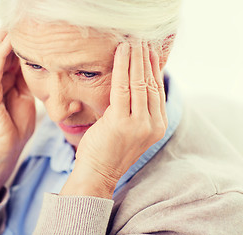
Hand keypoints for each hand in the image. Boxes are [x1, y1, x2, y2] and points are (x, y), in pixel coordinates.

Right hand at [0, 30, 35, 201]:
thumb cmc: (15, 128)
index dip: (20, 42)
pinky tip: (10, 41)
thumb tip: (39, 67)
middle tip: (24, 19)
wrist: (6, 150)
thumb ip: (27, 82)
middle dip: (13, 35)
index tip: (34, 28)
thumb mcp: (26, 99)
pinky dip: (0, 53)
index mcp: (2, 81)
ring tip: (16, 22)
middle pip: (2, 51)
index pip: (9, 55)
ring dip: (6, 39)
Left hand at [61, 41, 167, 197]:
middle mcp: (152, 124)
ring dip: (135, 59)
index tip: (148, 52)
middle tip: (141, 41)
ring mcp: (139, 124)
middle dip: (145, 59)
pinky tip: (122, 53)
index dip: (153, 68)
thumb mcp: (129, 128)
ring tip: (132, 42)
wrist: (98, 172)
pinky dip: (122, 67)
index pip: (157, 90)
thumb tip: (132, 84)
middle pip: (150, 83)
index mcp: (157, 125)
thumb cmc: (109, 149)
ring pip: (139, 82)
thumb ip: (135, 108)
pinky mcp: (121, 122)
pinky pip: (122, 87)